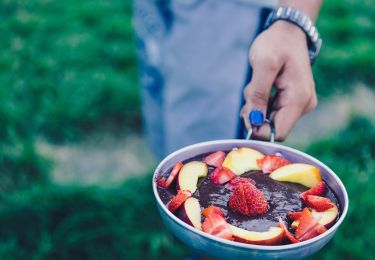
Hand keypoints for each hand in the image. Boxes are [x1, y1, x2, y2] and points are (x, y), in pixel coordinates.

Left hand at [241, 21, 317, 140]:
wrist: (288, 33)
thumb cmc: (276, 44)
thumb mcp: (263, 65)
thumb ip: (258, 94)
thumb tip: (255, 121)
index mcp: (299, 99)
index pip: (278, 133)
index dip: (259, 128)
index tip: (247, 111)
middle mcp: (303, 105)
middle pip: (272, 127)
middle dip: (255, 114)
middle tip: (250, 92)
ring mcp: (298, 104)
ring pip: (269, 120)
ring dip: (256, 107)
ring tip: (255, 85)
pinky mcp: (292, 101)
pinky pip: (271, 112)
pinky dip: (260, 103)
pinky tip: (259, 87)